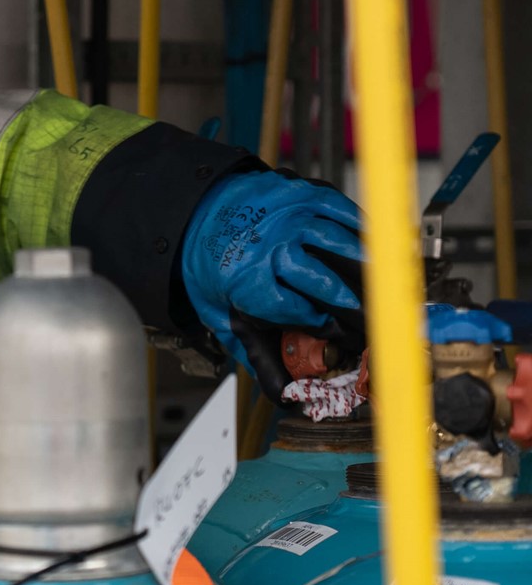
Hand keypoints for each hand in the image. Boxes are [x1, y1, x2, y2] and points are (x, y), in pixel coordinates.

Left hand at [181, 170, 365, 399]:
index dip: (320, 325)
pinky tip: (375, 245)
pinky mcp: (301, 192)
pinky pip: (340, 209)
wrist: (196, 210)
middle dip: (353, 304)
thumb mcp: (215, 310)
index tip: (336, 334)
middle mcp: (270, 246)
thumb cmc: (209, 263)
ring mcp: (288, 216)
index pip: (294, 309)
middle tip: (372, 319)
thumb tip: (280, 391)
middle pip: (322, 281)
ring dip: (367, 266)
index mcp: (245, 279)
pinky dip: (361, 227)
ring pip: (338, 242)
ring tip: (389, 285)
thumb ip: (246, 348)